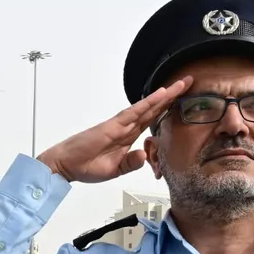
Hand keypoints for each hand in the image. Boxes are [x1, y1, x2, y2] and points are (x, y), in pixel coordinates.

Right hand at [37, 77, 191, 182]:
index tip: (182, 102)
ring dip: (164, 96)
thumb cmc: (85, 166)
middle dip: (171, 97)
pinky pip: (134, 112)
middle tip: (188, 83)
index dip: (167, 110)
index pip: (152, 121)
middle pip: (153, 109)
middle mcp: (126, 128)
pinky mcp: (113, 126)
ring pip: (147, 107)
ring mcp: (120, 125)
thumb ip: (131, 163)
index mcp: (128, 138)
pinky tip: (160, 95)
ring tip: (180, 85)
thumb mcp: (115, 170)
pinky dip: (148, 103)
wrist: (66, 165)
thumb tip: (145, 156)